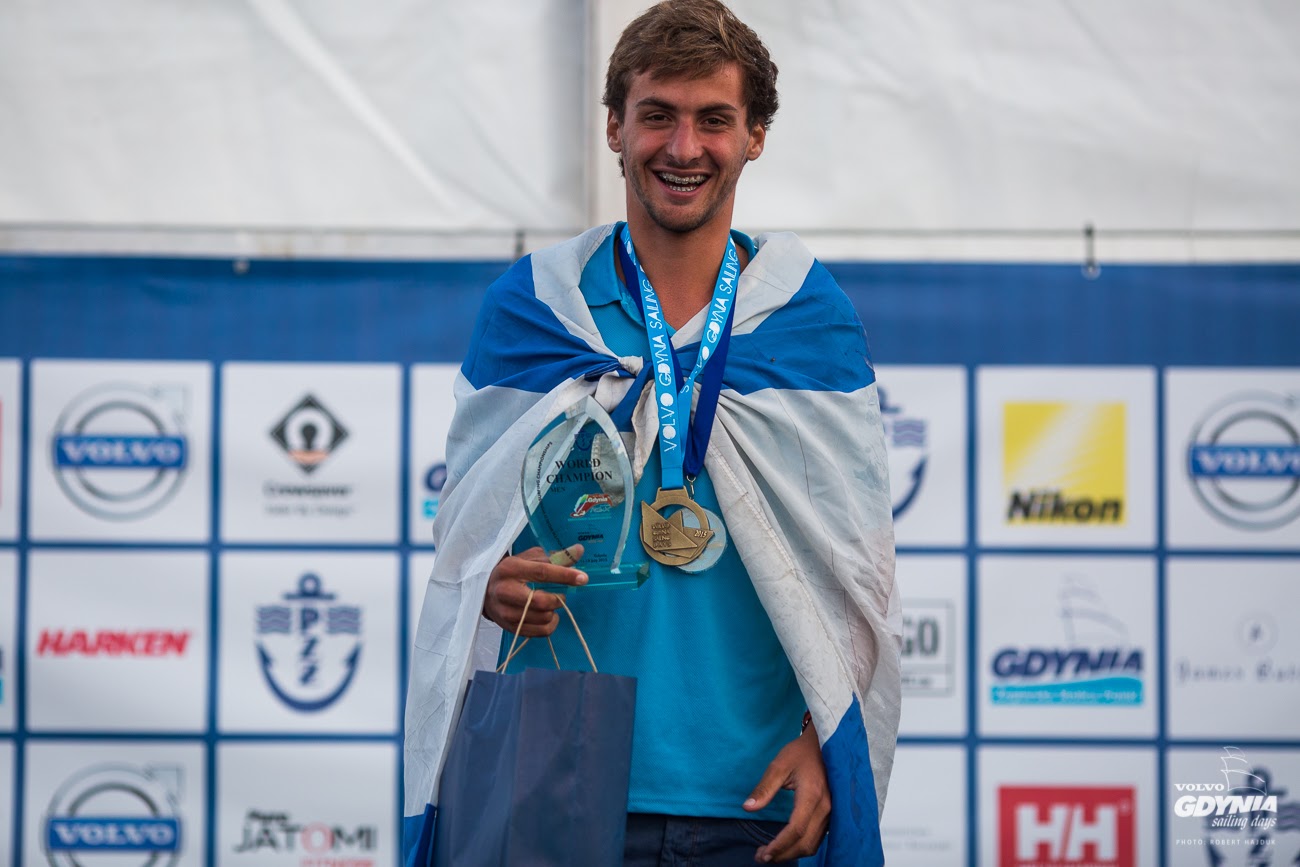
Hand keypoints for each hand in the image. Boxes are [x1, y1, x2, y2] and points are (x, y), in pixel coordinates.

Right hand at [481, 545, 586, 636]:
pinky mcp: (510, 628)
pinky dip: (550, 624)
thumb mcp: (529, 559)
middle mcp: (505, 591)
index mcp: (511, 569)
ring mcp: (505, 613)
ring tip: (551, 604)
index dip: (564, 575)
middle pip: (540, 601)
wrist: (484, 593)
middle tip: (561, 594)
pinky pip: (541, 632)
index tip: (583, 578)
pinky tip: (547, 615)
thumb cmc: (512, 572)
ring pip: (543, 618)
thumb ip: (555, 557)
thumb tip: (580, 550)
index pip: (541, 572)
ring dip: (554, 611)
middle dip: (558, 599)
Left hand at [743, 721, 829, 862]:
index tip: (762, 853)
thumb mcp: (779, 765)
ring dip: (792, 853)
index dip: (779, 845)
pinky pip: (818, 838)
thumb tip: (747, 808)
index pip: (796, 829)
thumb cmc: (800, 752)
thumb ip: (764, 788)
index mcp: (812, 796)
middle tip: (761, 857)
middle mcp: (826, 808)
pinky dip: (802, 846)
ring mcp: (832, 812)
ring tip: (771, 853)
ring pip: (813, 843)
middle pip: (805, 842)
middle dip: (783, 854)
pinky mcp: (832, 814)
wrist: (825, 743)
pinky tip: (787, 845)